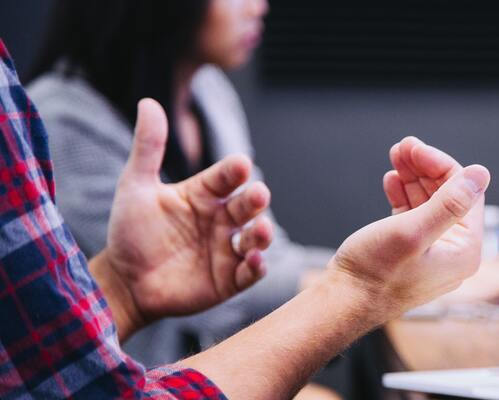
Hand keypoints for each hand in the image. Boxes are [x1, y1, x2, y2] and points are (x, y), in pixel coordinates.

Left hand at [91, 99, 273, 338]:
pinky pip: (250, 272)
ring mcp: (227, 249)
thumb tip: (148, 102)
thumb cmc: (131, 232)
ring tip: (261, 231)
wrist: (123, 281)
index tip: (240, 164)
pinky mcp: (229, 279)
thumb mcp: (135, 186)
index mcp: (204, 194)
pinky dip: (257, 266)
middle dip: (256, 199)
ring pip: (256, 237)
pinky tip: (254, 260)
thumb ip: (148, 147)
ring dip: (263, 233)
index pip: (226, 177)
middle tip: (258, 194)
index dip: (234, 171)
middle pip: (247, 205)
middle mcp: (221, 219)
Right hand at [326, 137, 489, 319]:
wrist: (342, 303)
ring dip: (413, 178)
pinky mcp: (411, 253)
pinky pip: (414, 216)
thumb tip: (481, 174)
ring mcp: (432, 253)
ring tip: (395, 156)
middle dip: (425, 168)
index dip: (441, 165)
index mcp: (465, 251)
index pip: (465, 193)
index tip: (415, 148)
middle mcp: (454, 253)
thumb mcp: (413, 231)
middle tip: (403, 146)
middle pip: (448, 196)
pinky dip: (404, 196)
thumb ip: (449, 203)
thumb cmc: (375, 273)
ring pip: (429, 203)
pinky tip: (392, 181)